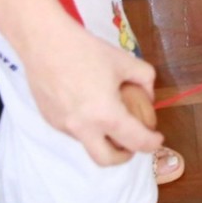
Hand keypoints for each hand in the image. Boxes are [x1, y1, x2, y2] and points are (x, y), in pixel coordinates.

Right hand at [24, 17, 160, 164]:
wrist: (44, 42)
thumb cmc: (87, 50)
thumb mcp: (125, 61)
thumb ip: (145, 79)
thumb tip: (148, 97)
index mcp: (105, 114)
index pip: (135, 141)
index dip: (151, 143)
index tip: (157, 138)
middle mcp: (83, 127)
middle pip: (106, 160)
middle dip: (123, 156)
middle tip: (131, 143)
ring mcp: (63, 126)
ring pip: (88, 143)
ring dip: (102, 137)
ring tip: (108, 114)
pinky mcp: (50, 119)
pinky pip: (73, 130)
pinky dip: (86, 125)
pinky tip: (86, 103)